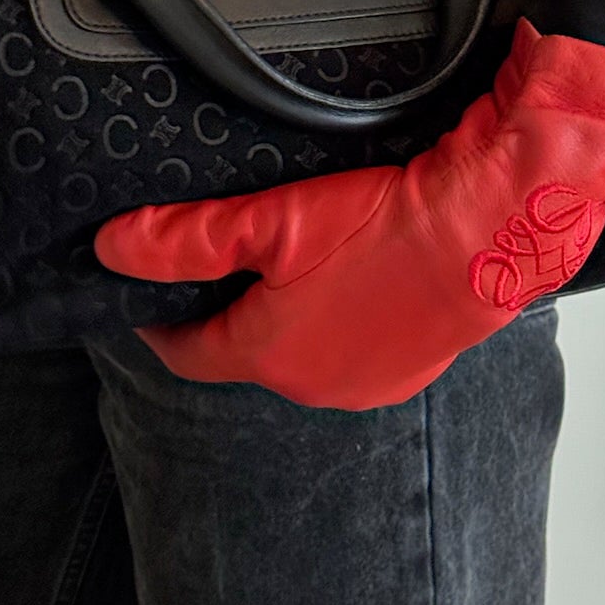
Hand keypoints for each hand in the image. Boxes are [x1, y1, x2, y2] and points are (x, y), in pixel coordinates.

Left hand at [94, 18, 604, 410]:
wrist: (490, 229)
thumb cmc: (387, 225)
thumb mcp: (271, 222)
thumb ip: (185, 240)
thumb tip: (114, 249)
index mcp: (271, 355)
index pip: (187, 353)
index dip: (159, 322)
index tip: (144, 298)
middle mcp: (316, 383)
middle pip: (245, 350)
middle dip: (226, 312)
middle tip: (217, 264)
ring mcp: (367, 380)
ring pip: (301, 349)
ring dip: (285, 316)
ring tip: (288, 262)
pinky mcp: (410, 366)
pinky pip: (351, 345)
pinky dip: (337, 317)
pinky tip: (350, 275)